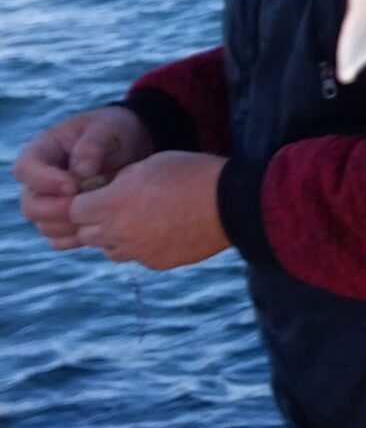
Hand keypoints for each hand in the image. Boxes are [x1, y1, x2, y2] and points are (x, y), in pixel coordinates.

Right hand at [13, 105, 155, 249]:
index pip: (25, 169)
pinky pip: (60, 240)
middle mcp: (40, 180)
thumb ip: (92, 145)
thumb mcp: (109, 127)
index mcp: (44, 150)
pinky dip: (77, 239)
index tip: (74, 185)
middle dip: (56, 210)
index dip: (44, 180)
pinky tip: (101, 228)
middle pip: (30, 205)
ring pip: (45, 226)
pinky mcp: (66, 220)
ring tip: (99, 216)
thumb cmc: (116, 131)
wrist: (133, 149)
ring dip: (70, 226)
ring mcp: (51, 203)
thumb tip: (80, 171)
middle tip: (86, 206)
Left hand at [68, 152, 229, 270]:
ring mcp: (138, 252)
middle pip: (86, 233)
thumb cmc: (190, 174)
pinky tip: (160, 230)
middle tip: (115, 206)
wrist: (230, 205)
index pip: (74, 209)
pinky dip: (140, 246)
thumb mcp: (148, 164)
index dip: (84, 199)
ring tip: (137, 219)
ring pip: (109, 249)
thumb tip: (109, 191)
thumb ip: (120, 181)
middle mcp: (119, 232)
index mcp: (112, 203)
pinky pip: (136, 257)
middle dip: (94, 220)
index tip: (97, 192)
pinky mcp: (156, 262)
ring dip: (114, 236)